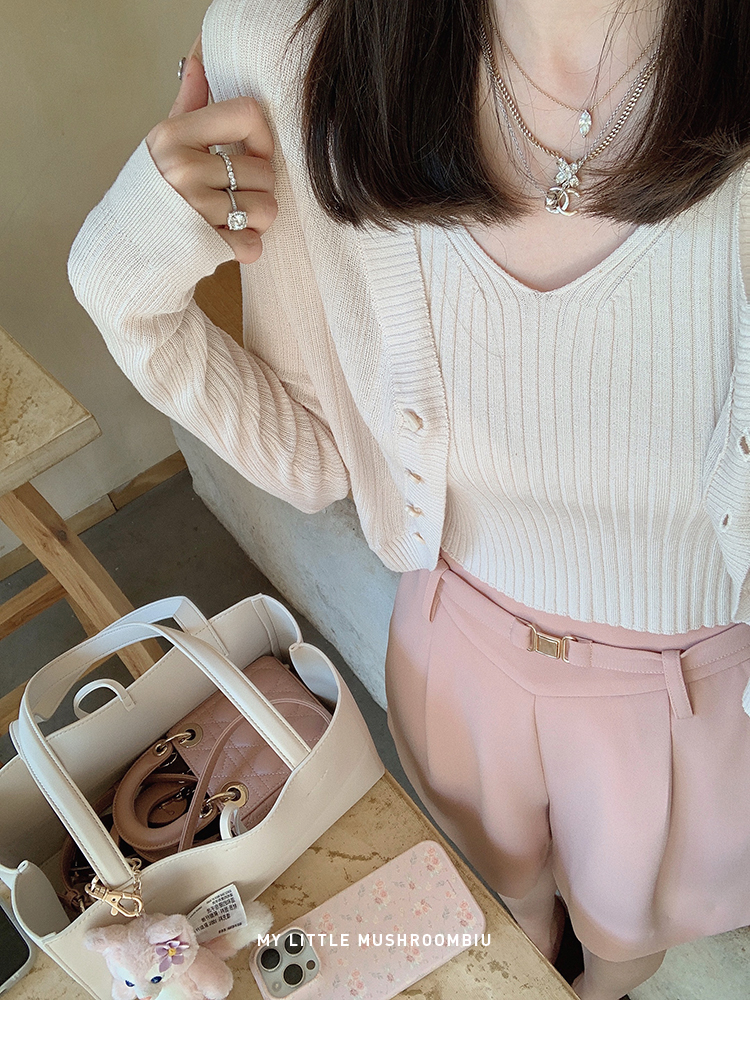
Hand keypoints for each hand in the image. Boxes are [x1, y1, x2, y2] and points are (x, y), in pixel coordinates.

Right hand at [145, 51, 276, 263]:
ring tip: (231, 219)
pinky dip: (246, 248)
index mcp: (175, 135)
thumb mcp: (164, 142)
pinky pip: (254, 245)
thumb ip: (188, 103)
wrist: (125, 247)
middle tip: (235, 195)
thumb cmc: (153, 190)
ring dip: (256, 220)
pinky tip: (226, 240)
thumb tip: (198, 59)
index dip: (262, 138)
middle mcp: (183, 169)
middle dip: (259, 188)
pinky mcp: (205, 245)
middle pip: (265, 171)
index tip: (252, 155)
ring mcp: (194, 208)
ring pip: (267, 209)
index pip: (248, 115)